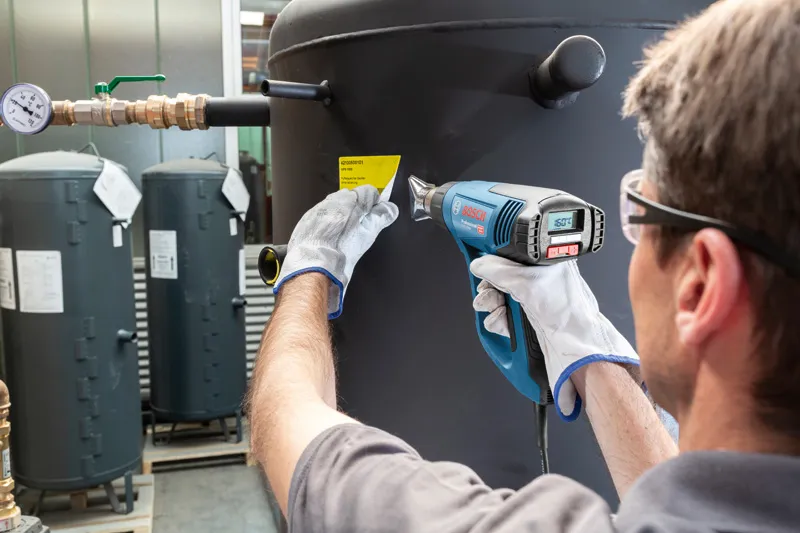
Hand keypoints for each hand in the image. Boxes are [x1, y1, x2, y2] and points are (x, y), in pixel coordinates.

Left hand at [274, 185, 398, 318]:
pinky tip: (328, 239)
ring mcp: (318, 209)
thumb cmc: (340, 251)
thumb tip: (390, 208)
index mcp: (351, 200)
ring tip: (342, 236)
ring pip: (334, 206)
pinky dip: (326, 224)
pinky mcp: (306, 219)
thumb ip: (381, 217)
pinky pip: (320, 216)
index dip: (374, 204)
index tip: (374, 215)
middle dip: (356, 210)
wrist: (314, 265)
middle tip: (358, 228)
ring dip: (340, 216)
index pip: (369, 192)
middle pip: (350, 198)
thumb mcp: (368, 235)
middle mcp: (333, 200)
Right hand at [470, 256, 639, 420]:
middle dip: (490, 286)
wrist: (575, 347)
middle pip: (500, 278)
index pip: (510, 256)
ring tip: (495, 308)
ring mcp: (531, 303)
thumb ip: (498, 271)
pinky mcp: (525, 321)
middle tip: (488, 290)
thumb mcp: (527, 283)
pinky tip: (501, 320)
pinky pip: (502, 317)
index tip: (481, 266)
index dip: (494, 261)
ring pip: (498, 299)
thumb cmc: (567, 313)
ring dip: (490, 304)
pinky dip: (497, 320)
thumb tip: (480, 265)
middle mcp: (538, 281)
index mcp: (544, 264)